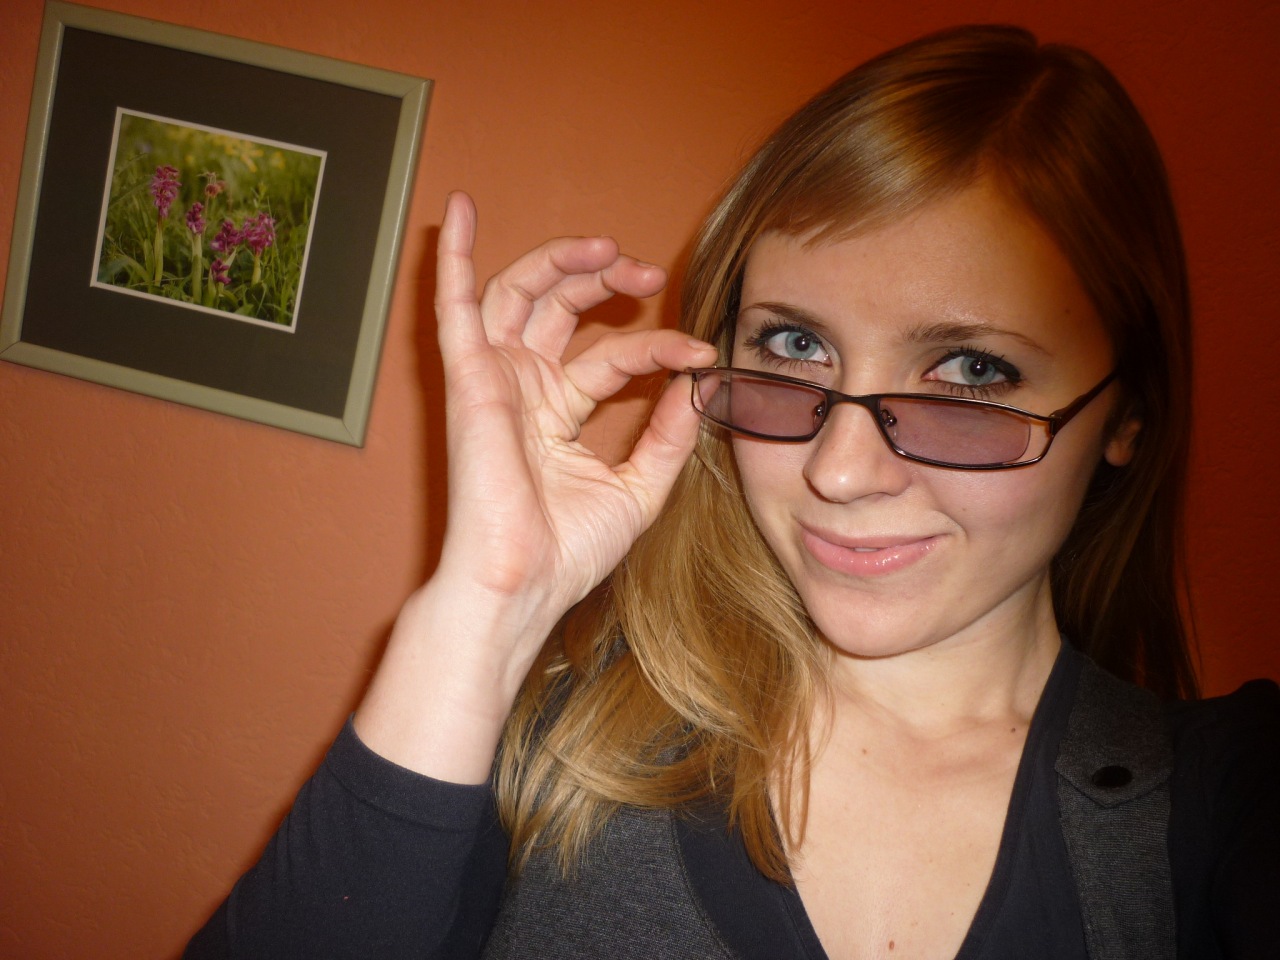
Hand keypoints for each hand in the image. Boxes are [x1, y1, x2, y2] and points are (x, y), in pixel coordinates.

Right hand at [433, 191, 715, 626]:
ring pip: (519, 293)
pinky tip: (458, 209)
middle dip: (604, 280)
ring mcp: (494, 379)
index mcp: (557, 412)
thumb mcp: (639, 488)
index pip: (610, 356)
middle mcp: (524, 388)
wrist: (523, 584)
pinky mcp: (469, 379)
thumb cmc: (567, 550)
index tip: (699, 352)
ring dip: (558, 260)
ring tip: (604, 248)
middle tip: (648, 273)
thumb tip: (696, 387)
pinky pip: (453, 307)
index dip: (656, 346)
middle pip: (559, 306)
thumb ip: (667, 435)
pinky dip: (452, 256)